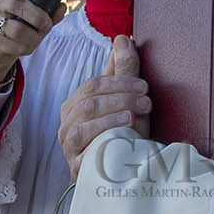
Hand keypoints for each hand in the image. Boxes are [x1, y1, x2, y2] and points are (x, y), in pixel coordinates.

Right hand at [0, 0, 65, 82]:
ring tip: (37, 38)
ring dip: (33, 37)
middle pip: (16, 5)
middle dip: (37, 17)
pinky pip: (15, 46)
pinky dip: (27, 47)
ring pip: (17, 29)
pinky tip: (27, 46)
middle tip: (46, 25)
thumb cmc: (18, 28)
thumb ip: (49, 13)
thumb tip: (61, 7)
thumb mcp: (34, 19)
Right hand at [57, 35, 150, 179]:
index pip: (92, 85)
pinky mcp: (75, 165)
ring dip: (113, 114)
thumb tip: (123, 38)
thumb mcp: (127, 102)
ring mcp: (68, 145)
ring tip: (136, 114)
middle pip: (89, 102)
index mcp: (75, 105)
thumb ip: (123, 71)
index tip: (144, 86)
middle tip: (147, 100)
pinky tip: (123, 131)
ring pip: (84, 121)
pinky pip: (83, 145)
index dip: (119, 82)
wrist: (127, 175)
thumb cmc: (124, 136)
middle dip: (121, 97)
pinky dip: (104, 134)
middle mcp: (67, 123)